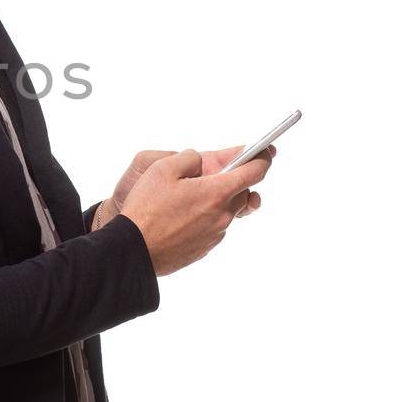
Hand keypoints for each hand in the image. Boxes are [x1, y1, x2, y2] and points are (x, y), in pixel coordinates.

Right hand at [119, 146, 274, 275]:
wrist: (134, 250)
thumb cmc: (146, 210)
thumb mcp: (162, 169)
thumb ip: (189, 158)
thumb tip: (200, 162)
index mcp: (217, 192)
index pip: (255, 172)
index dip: (263, 158)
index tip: (266, 151)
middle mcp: (222, 215)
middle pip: (243, 192)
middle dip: (234, 179)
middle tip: (213, 173)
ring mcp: (215, 234)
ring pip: (226, 210)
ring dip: (216, 200)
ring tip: (188, 197)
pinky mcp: (205, 248)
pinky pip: (213, 226)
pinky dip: (205, 217)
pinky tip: (181, 216)